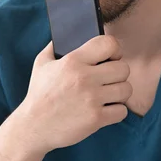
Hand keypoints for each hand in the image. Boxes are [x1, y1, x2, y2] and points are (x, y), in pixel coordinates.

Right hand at [19, 35, 132, 152]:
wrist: (34, 127)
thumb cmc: (39, 94)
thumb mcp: (41, 64)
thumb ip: (55, 46)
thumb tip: (65, 33)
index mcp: (73, 61)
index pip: (109, 44)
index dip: (114, 50)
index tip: (111, 58)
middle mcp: (84, 78)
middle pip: (123, 68)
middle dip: (118, 74)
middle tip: (109, 80)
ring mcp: (91, 99)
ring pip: (126, 89)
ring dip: (119, 93)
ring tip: (108, 95)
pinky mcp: (96, 118)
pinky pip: (122, 111)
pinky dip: (116, 112)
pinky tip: (105, 110)